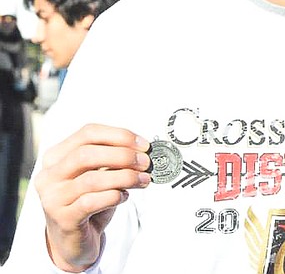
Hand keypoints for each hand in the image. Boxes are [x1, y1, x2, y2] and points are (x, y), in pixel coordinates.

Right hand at [34, 124, 151, 271]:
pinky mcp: (63, 219)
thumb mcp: (99, 174)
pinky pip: (92, 202)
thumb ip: (112, 159)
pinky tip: (124, 196)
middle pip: (86, 153)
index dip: (119, 135)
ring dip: (125, 177)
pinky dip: (114, 196)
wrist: (74, 240)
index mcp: (56, 156)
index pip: (87, 133)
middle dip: (122, 155)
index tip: (142, 144)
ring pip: (91, 179)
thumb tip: (142, 150)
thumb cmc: (89, 201)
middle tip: (145, 162)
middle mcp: (49, 175)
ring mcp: (53, 198)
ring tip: (143, 180)